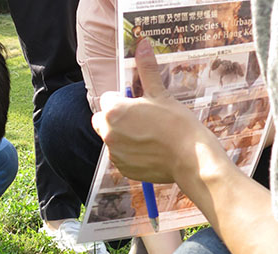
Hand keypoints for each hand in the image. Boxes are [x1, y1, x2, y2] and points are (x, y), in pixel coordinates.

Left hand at [92, 38, 222, 184]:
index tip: (139, 103)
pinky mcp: (122, 168)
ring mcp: (114, 152)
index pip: (107, 98)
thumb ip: (146, 70)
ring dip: (123, 135)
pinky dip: (130, 152)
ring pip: (112, 138)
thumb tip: (142, 44)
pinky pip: (120, 156)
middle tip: (141, 119)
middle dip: (116, 117)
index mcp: (113, 111)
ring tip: (149, 135)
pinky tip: (149, 149)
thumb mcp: (160, 94)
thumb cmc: (176, 124)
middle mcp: (108, 132)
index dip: (123, 99)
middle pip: (103, 119)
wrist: (190, 158)